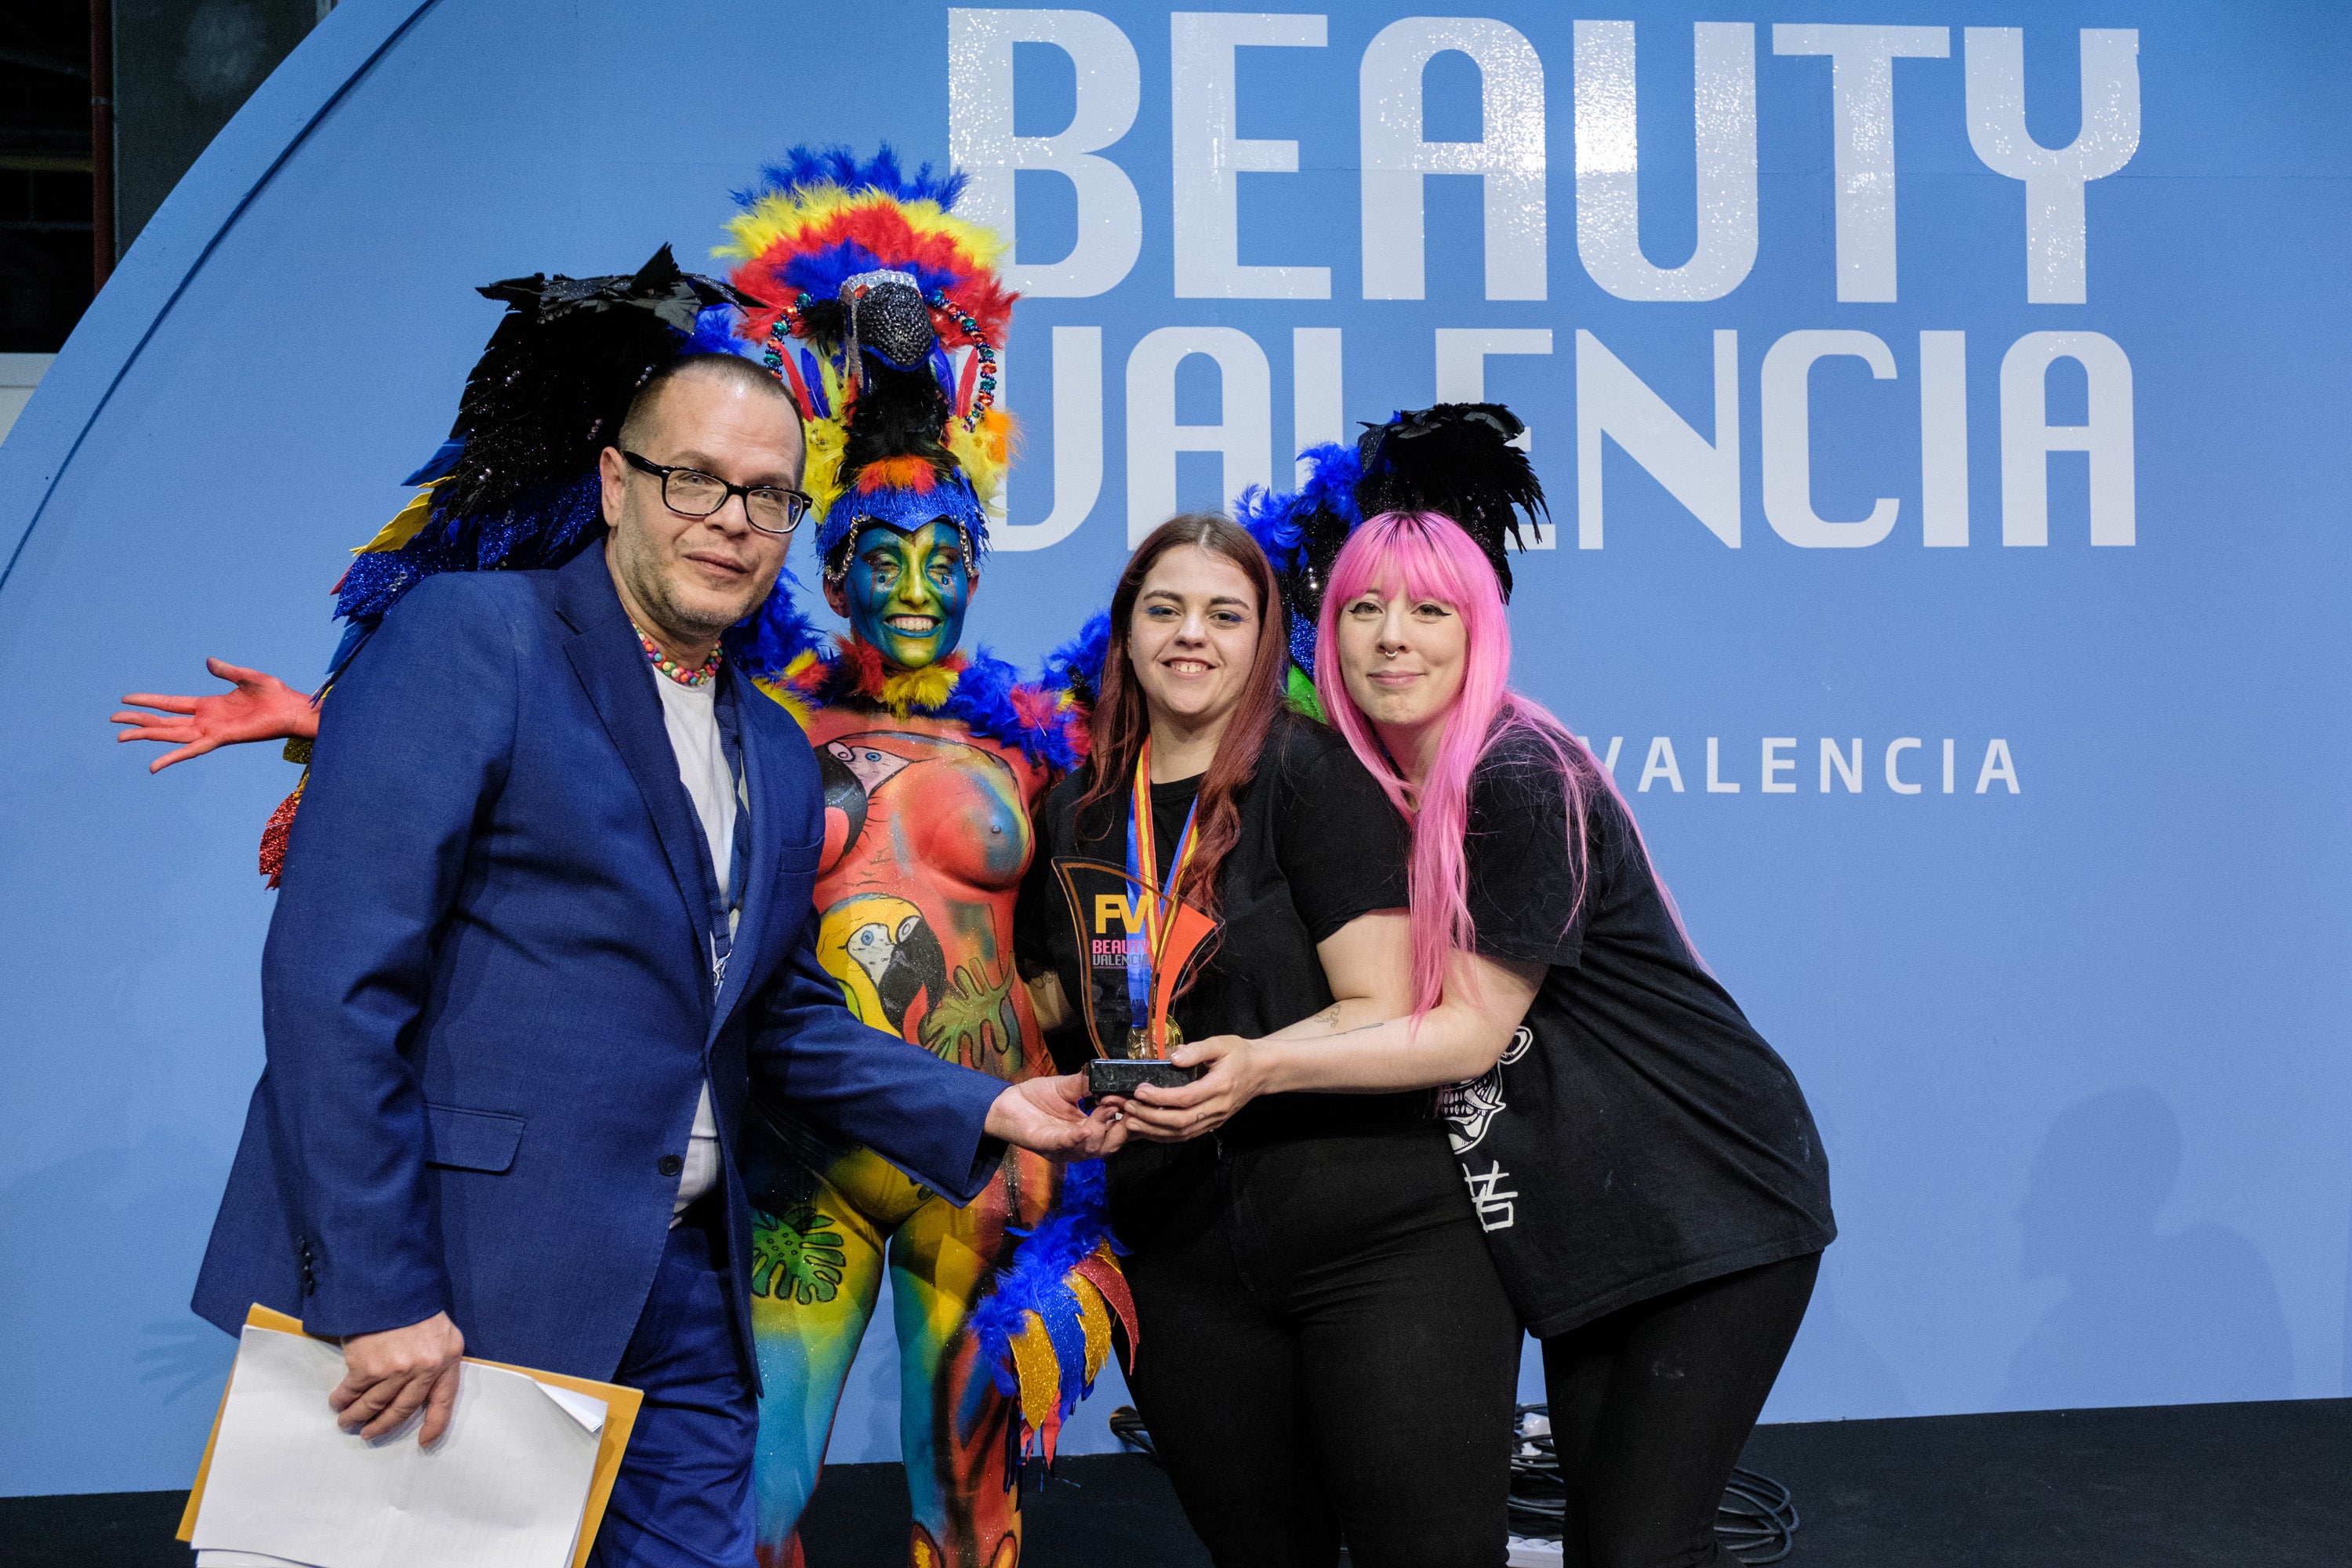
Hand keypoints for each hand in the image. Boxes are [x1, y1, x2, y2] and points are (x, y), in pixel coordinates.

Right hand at [112, 657, 316, 773]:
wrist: (293, 709)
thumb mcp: (247, 677)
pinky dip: (172, 757)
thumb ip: (226, 671)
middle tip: (112, 720)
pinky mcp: (221, 738)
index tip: (125, 700)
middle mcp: (205, 720)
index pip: (169, 703)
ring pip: (170, 735)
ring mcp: (211, 730)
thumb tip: (208, 661)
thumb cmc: (275, 695)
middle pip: (163, 721)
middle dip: (138, 721)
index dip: (148, 701)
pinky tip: (153, 766)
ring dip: (146, 736)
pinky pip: (191, 750)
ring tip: (120, 736)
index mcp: (207, 704)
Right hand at [329, 1311, 464, 1444]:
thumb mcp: (440, 1331)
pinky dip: (342, 1399)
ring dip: (357, 1416)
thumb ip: (436, 1358)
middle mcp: (424, 1369)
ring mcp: (395, 1370)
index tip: (425, 1442)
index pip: (444, 1400)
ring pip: (374, 1404)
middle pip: (402, 1409)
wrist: (389, 1283)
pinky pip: (352, 1391)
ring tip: (347, 1421)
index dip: (435, 1424)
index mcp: (446, 1358)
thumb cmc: (415, 1305)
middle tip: (368, 1434)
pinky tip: (337, 1402)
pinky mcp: (367, 1367)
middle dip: (383, 1425)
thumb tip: (422, 1387)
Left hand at [984, 1073, 1130, 1160]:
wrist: (1005, 1103)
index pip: (1118, 1130)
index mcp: (1089, 1129)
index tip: (1139, 1099)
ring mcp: (1064, 1147)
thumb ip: (1088, 1083)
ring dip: (1102, 1130)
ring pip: (1092, 1148)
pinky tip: (1085, 1129)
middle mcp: (1080, 1143)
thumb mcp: (1068, 1087)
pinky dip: (1076, 1138)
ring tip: (1109, 1110)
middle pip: (1111, 1144)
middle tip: (1130, 1107)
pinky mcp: (1045, 1145)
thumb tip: (1111, 1075)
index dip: (1131, 1117)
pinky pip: (1064, 1145)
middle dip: (1124, 1128)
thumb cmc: (1036, 1098)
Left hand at [1124, 1034, 1267, 1142]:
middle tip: (1129, 1107)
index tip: (1140, 1091)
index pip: (1187, 1097)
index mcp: (1221, 1085)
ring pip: (1182, 1133)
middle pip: (1181, 1121)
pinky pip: (1186, 1135)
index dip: (1161, 1097)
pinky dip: (1164, 1136)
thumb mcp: (1220, 1043)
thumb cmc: (1239, 1054)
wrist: (1261, 1071)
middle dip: (1151, 1116)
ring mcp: (1216, 1119)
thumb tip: (1172, 1057)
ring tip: (1131, 1121)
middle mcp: (1218, 1107)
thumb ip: (1196, 1049)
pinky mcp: (1212, 1125)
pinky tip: (1147, 1130)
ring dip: (1154, 1130)